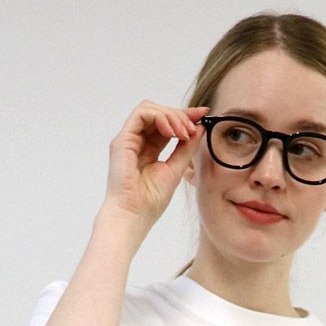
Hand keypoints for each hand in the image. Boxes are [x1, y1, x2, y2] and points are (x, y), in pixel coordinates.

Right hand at [104, 101, 208, 230]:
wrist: (133, 216)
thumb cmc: (150, 202)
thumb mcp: (176, 170)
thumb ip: (186, 149)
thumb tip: (200, 128)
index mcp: (149, 150)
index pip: (167, 125)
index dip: (185, 116)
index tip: (203, 114)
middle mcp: (137, 142)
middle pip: (159, 113)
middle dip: (180, 115)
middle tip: (194, 126)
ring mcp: (128, 140)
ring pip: (150, 109)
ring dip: (171, 116)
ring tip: (184, 132)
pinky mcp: (122, 140)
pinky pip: (141, 114)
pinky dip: (160, 117)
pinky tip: (173, 132)